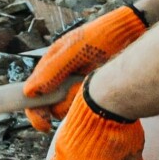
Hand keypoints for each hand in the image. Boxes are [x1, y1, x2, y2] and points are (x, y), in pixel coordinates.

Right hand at [23, 5, 147, 130]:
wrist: (130, 34)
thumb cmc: (101, 36)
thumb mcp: (74, 51)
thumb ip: (52, 71)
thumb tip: (28, 91)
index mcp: (49, 65)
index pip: (32, 94)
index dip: (35, 112)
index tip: (45, 125)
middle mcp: (60, 77)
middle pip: (51, 105)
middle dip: (62, 106)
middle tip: (77, 99)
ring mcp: (75, 84)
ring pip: (68, 106)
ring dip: (78, 99)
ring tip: (92, 80)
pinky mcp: (91, 89)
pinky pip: (85, 104)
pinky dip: (92, 99)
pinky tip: (100, 85)